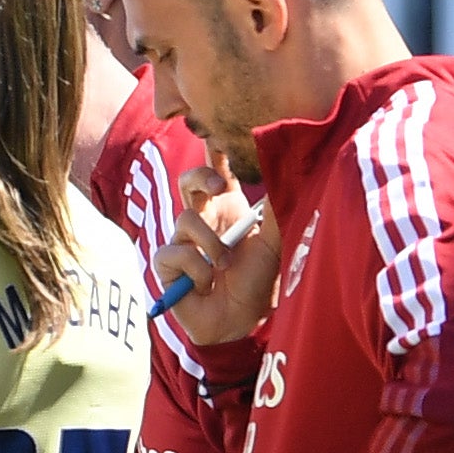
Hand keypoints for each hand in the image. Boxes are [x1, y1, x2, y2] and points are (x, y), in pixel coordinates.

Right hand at [155, 164, 275, 343]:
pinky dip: (196, 271)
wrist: (241, 321)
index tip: (216, 131)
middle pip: (189, 180)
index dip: (214, 150)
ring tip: (223, 266)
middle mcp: (203, 220)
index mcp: (228, 209)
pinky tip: (205, 285)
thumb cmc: (258, 281)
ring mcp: (182, 241)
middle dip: (202, 177)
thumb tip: (286, 168)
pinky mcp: (167, 264)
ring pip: (185, 221)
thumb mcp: (273, 241)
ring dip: (210, 245)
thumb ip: (276, 208)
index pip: (218, 171)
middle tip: (222, 188)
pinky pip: (175, 254)